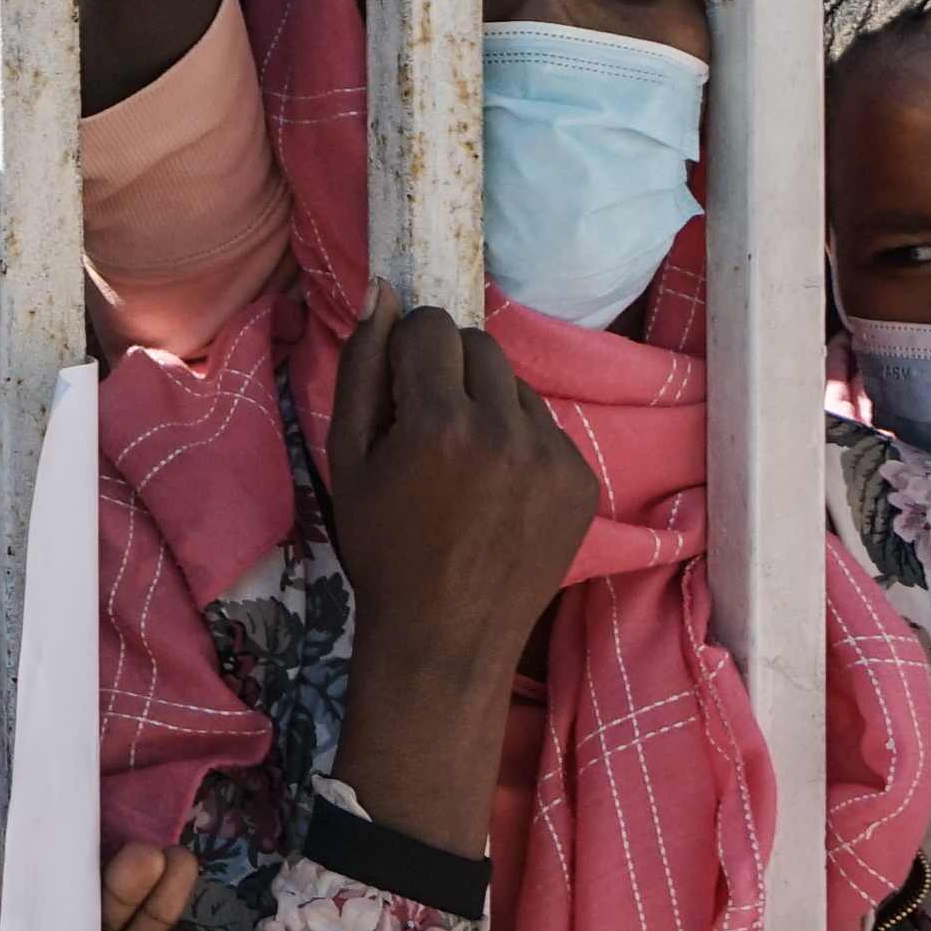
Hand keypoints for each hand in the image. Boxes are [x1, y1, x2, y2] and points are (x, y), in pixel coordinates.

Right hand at [321, 288, 598, 852]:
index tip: (400, 390)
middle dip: (450, 370)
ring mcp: (552, 458)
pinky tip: (498, 490)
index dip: (409, 352)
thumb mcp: (348, 459)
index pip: (432, 328)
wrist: (444, 637)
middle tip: (430, 426)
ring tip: (466, 463)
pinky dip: (520, 443)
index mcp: (439, 422)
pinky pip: (546, 428)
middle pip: (480, 345)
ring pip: (516, 385)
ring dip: (488, 403)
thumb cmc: (382, 547)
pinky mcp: (582, 482)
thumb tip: (382, 293)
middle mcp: (504, 430)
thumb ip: (361, 369)